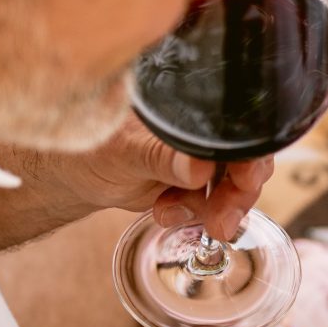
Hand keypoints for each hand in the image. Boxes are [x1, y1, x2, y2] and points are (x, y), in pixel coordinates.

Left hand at [41, 113, 273, 241]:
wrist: (76, 175)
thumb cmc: (90, 148)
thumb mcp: (123, 151)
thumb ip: (159, 157)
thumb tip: (198, 166)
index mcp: (191, 104)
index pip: (240, 124)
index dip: (251, 153)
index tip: (246, 181)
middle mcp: (203, 126)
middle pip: (248, 156)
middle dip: (238, 193)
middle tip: (222, 222)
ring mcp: (202, 153)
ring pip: (236, 183)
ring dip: (216, 208)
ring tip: (173, 214)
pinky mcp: (196, 179)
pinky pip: (216, 202)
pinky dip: (196, 214)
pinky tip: (165, 211)